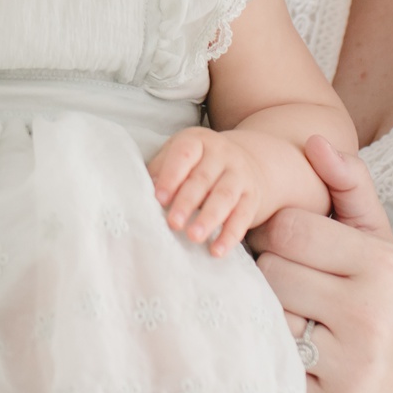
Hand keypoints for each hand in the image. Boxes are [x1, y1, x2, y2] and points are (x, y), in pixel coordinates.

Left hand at [149, 126, 277, 256]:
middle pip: (203, 178)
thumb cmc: (201, 162)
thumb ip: (161, 170)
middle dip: (187, 202)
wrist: (252, 159)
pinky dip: (230, 235)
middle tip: (173, 223)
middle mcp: (221, 154)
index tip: (159, 198)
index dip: (171, 176)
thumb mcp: (180, 155)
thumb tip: (140, 191)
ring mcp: (239, 175)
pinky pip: (243, 217)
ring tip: (194, 237)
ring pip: (225, 196)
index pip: (184, 155)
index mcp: (198, 141)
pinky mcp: (252, 197)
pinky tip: (217, 251)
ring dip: (209, 218)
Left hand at [250, 136, 392, 392]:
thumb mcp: (376, 239)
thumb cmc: (379, 298)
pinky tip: (300, 358)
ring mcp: (349, 369)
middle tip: (298, 291)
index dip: (277, 234)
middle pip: (271, 274)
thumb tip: (314, 140)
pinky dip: (274, 359)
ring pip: (266, 318)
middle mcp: (369, 316)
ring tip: (301, 321)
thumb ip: (349, 185)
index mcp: (381, 266)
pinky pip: (269, 366)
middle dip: (275, 278)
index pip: (288, 229)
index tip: (292, 249)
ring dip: (272, 318)